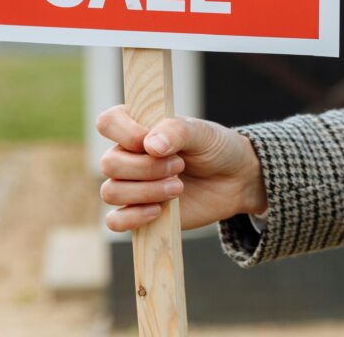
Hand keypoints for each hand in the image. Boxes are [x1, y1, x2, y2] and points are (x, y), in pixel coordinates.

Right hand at [96, 105, 268, 230]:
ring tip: (179, 187)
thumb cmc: (215, 149)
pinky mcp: (138, 212)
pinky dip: (133, 218)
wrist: (235, 180)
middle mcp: (127, 155)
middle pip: (108, 163)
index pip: (107, 123)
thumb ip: (177, 131)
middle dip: (146, 168)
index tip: (154, 142)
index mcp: (137, 127)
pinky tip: (158, 211)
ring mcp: (130, 185)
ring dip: (146, 191)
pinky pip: (114, 221)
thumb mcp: (203, 133)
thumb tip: (150, 145)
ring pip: (111, 192)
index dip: (126, 133)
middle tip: (180, 166)